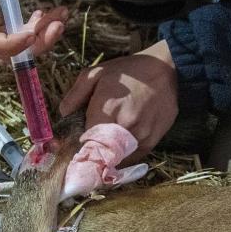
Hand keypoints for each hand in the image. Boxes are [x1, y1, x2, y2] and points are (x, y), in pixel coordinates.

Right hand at [0, 0, 66, 57]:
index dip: (9, 43)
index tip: (32, 33)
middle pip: (2, 51)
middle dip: (34, 44)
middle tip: (59, 24)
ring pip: (9, 49)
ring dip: (38, 39)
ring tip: (59, 18)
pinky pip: (9, 39)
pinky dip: (30, 32)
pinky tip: (43, 16)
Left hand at [59, 40, 178, 161]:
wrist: (167, 71)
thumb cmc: (130, 72)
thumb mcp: (97, 73)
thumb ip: (76, 94)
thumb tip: (63, 114)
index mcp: (106, 109)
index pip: (84, 142)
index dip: (77, 147)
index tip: (74, 148)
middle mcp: (124, 126)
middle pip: (100, 154)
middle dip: (91, 154)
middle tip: (86, 150)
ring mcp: (140, 136)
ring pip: (116, 160)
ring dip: (108, 157)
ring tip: (104, 146)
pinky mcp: (152, 142)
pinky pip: (132, 159)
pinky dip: (123, 156)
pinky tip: (119, 146)